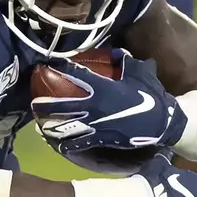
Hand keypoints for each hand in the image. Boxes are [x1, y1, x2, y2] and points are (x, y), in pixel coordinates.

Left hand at [32, 50, 186, 152]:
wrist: (163, 121)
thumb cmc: (151, 94)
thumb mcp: (140, 71)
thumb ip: (125, 60)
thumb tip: (114, 51)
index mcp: (104, 88)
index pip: (77, 76)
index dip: (61, 69)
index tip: (48, 65)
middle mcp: (96, 107)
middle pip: (64, 106)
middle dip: (46, 105)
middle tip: (33, 102)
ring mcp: (97, 126)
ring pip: (68, 128)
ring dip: (52, 127)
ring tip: (39, 125)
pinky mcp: (102, 140)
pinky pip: (80, 143)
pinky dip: (67, 144)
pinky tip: (57, 144)